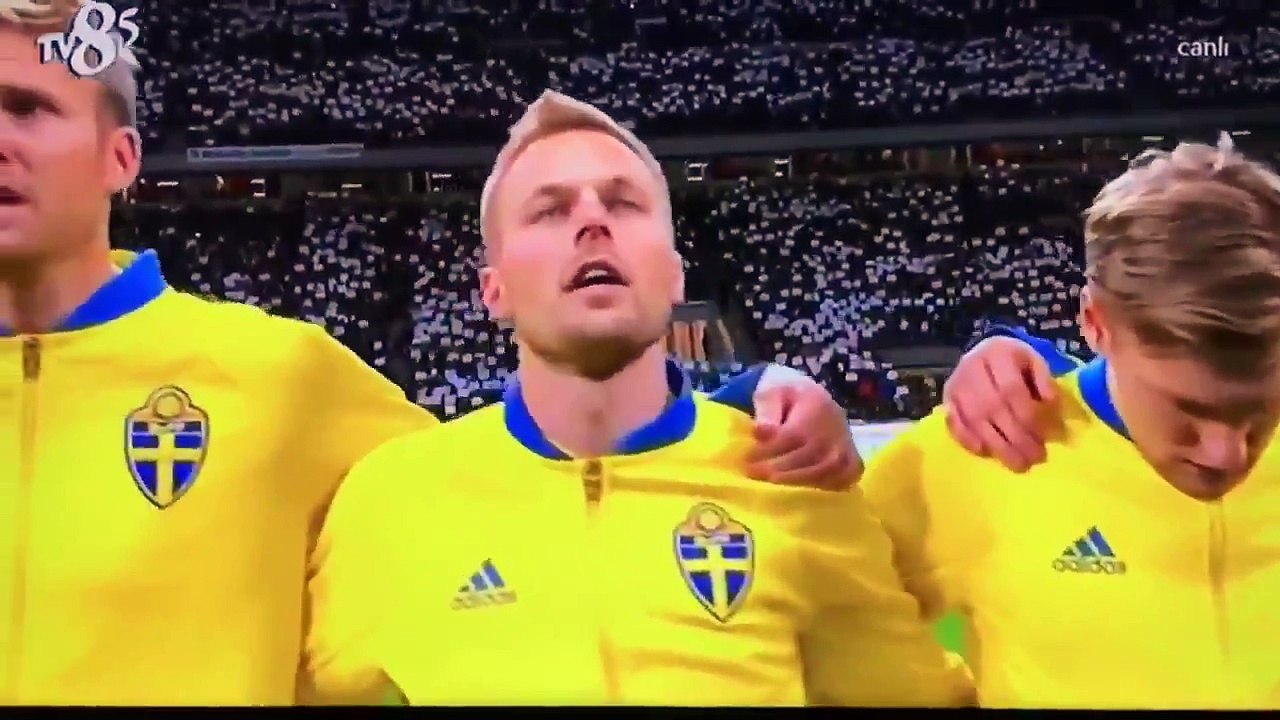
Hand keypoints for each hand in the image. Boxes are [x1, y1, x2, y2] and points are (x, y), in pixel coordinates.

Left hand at [746, 367, 861, 488]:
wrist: (813, 400)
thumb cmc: (786, 398)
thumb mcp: (771, 392)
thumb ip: (766, 409)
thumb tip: (761, 431)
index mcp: (817, 406)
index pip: (792, 436)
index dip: (768, 451)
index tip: (747, 459)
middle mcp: (837, 428)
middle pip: (807, 456)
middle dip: (777, 469)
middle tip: (754, 475)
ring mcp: (847, 447)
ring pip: (823, 472)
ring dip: (795, 482)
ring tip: (770, 486)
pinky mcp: (853, 463)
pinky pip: (841, 481)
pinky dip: (820, 489)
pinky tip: (798, 494)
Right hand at [943, 336, 1055, 471]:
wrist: (984, 352)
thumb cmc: (1015, 363)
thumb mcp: (1035, 362)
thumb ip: (1044, 382)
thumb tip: (1050, 406)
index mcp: (997, 353)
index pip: (1011, 389)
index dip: (1029, 415)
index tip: (1047, 436)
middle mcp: (971, 367)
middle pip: (993, 407)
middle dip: (1016, 437)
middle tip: (1036, 457)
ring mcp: (955, 385)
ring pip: (975, 420)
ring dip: (997, 446)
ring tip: (1018, 464)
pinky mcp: (946, 400)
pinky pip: (954, 424)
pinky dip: (968, 440)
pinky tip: (986, 453)